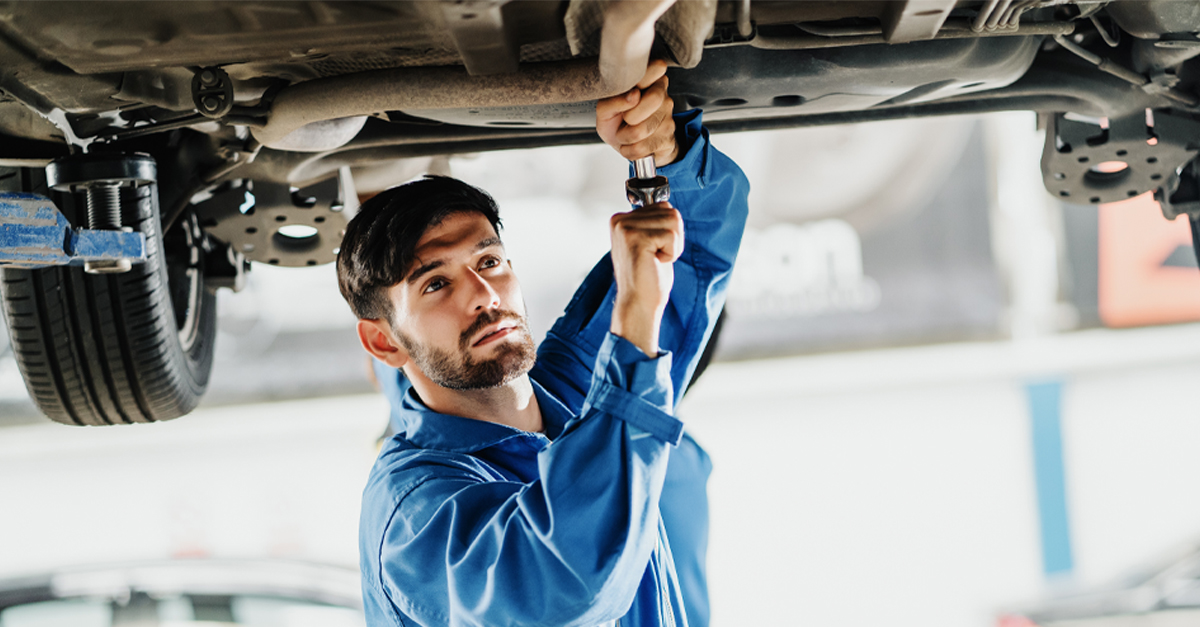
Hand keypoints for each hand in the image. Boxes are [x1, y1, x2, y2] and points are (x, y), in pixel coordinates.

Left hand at [596, 60, 678, 166]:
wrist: (627, 145)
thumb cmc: (617, 121)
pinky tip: (631, 144)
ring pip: (643, 129)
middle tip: (625, 118)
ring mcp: (668, 118)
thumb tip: (633, 95)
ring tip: (624, 133)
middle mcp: (662, 96)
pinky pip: (643, 147)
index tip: (633, 91)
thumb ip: (613, 98)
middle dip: (630, 115)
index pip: (657, 68)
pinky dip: (629, 150)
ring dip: (625, 136)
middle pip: (654, 99)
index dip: (643, 80)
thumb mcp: (605, 108)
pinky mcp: (668, 140)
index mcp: (648, 80)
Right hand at [609, 202, 683, 355]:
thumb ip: (653, 222)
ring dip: (673, 245)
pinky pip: (672, 235)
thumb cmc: (647, 277)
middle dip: (673, 237)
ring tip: (655, 259)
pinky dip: (671, 253)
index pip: (662, 206)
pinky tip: (655, 263)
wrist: (638, 304)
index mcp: (620, 219)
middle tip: (656, 257)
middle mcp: (620, 220)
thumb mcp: (649, 242)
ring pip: (673, 220)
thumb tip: (666, 206)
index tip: (653, 250)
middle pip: (670, 211)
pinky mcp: (636, 238)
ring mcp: (626, 228)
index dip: (668, 231)